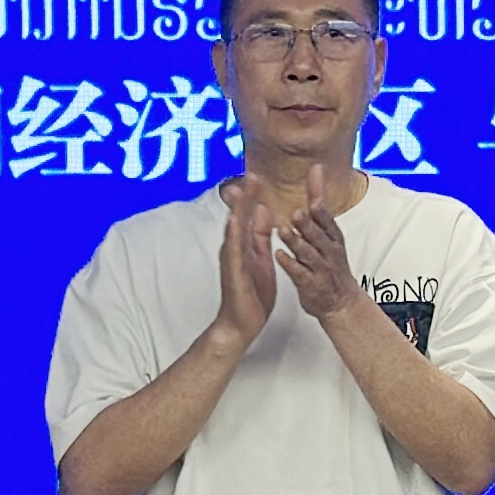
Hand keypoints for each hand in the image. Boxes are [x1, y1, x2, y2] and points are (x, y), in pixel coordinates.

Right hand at [212, 184, 277, 349]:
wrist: (242, 322)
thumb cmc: (252, 291)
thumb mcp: (261, 257)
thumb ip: (260, 235)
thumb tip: (262, 210)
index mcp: (244, 244)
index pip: (248, 215)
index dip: (253, 195)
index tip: (258, 174)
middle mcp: (235, 248)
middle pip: (239, 216)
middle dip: (245, 195)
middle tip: (250, 172)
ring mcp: (232, 259)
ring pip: (234, 230)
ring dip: (237, 209)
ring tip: (241, 189)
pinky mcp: (233, 272)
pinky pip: (233, 252)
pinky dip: (233, 235)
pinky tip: (234, 222)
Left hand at [273, 162, 370, 322]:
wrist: (342, 302)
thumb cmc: (330, 263)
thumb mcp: (329, 233)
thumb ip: (319, 204)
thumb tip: (315, 170)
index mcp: (332, 236)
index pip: (326, 217)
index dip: (320, 203)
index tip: (313, 191)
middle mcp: (329, 251)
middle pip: (318, 234)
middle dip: (308, 224)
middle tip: (298, 212)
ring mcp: (321, 268)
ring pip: (308, 253)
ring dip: (296, 242)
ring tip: (284, 231)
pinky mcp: (311, 284)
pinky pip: (300, 273)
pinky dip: (290, 264)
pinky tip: (279, 256)